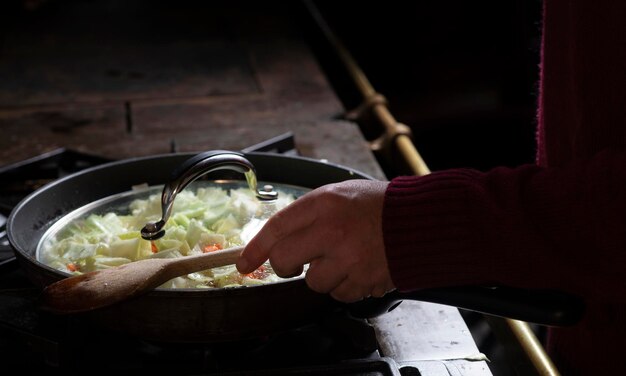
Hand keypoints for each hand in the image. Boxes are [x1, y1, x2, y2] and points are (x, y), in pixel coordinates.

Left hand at [236, 179, 394, 301]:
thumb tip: (276, 238)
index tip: (245, 262)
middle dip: (285, 265)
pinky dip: (345, 285)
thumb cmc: (377, 206)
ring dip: (323, 275)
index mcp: (323, 204)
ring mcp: (348, 258)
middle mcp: (332, 231)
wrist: (418, 221)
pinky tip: (358, 268)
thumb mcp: (337, 194)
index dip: (255, 248)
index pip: (276, 228)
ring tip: (343, 258)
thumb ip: (307, 214)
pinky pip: (339, 294)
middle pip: (284, 261)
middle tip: (297, 262)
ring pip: (313, 282)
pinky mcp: (363, 280)